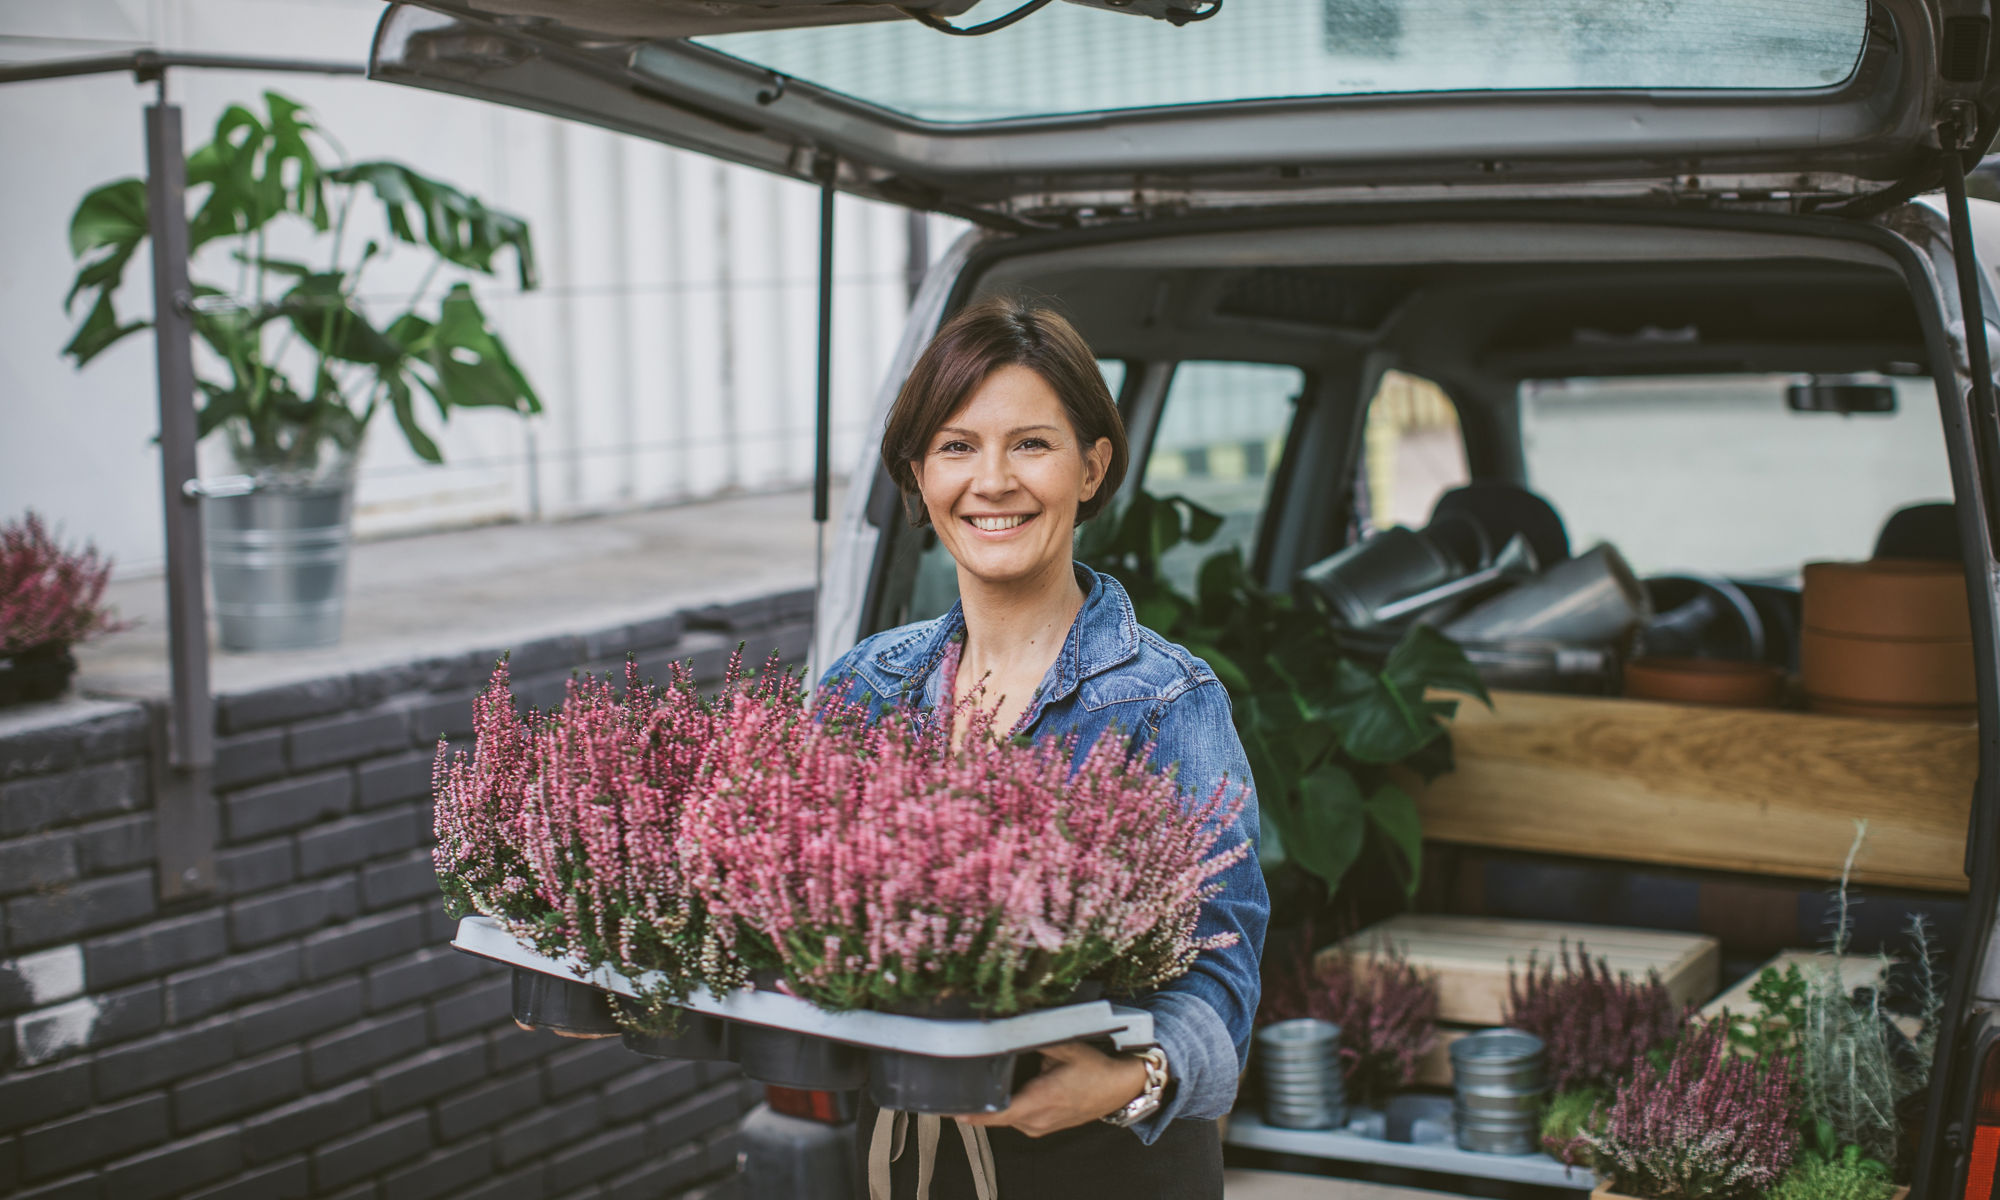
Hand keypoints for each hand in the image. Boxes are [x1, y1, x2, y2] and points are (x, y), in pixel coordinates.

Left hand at [953, 1041, 1150, 1137]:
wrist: (1119, 1088)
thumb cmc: (1095, 1068)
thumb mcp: (1066, 1046)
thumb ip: (1035, 1036)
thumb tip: (1008, 1025)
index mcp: (1040, 1100)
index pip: (997, 1114)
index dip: (972, 1112)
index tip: (950, 1106)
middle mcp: (1037, 1120)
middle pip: (995, 1116)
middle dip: (978, 1101)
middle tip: (959, 1082)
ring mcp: (1039, 1127)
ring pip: (1005, 1118)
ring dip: (994, 1104)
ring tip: (982, 1082)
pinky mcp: (1042, 1127)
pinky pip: (1016, 1119)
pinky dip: (1008, 1106)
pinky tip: (1005, 1090)